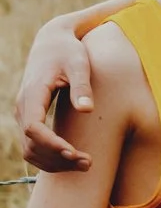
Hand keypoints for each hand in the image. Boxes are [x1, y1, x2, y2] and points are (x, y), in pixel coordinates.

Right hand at [14, 21, 93, 171]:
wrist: (52, 42)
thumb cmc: (68, 51)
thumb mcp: (79, 64)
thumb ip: (82, 86)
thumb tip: (87, 109)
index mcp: (33, 94)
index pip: (33, 128)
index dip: (51, 143)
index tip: (73, 152)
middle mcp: (23, 107)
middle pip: (31, 144)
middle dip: (58, 158)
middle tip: (88, 164)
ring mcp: (24, 114)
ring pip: (30, 149)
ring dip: (54, 162)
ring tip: (85, 165)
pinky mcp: (30, 118)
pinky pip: (33, 145)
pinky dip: (50, 157)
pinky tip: (73, 159)